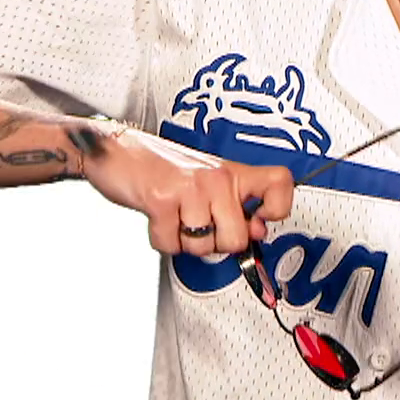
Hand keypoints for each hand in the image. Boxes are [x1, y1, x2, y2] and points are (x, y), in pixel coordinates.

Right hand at [81, 125, 294, 256]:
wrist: (118, 151)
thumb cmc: (163, 168)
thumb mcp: (207, 182)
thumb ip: (234, 205)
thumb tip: (258, 230)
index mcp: (232, 173)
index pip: (281, 184)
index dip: (278, 208)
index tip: (260, 219)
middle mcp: (217, 178)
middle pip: (237, 239)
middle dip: (215, 244)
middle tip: (199, 224)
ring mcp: (191, 188)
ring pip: (203, 247)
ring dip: (184, 242)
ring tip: (175, 217)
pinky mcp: (163, 199)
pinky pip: (171, 244)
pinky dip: (162, 240)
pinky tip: (159, 219)